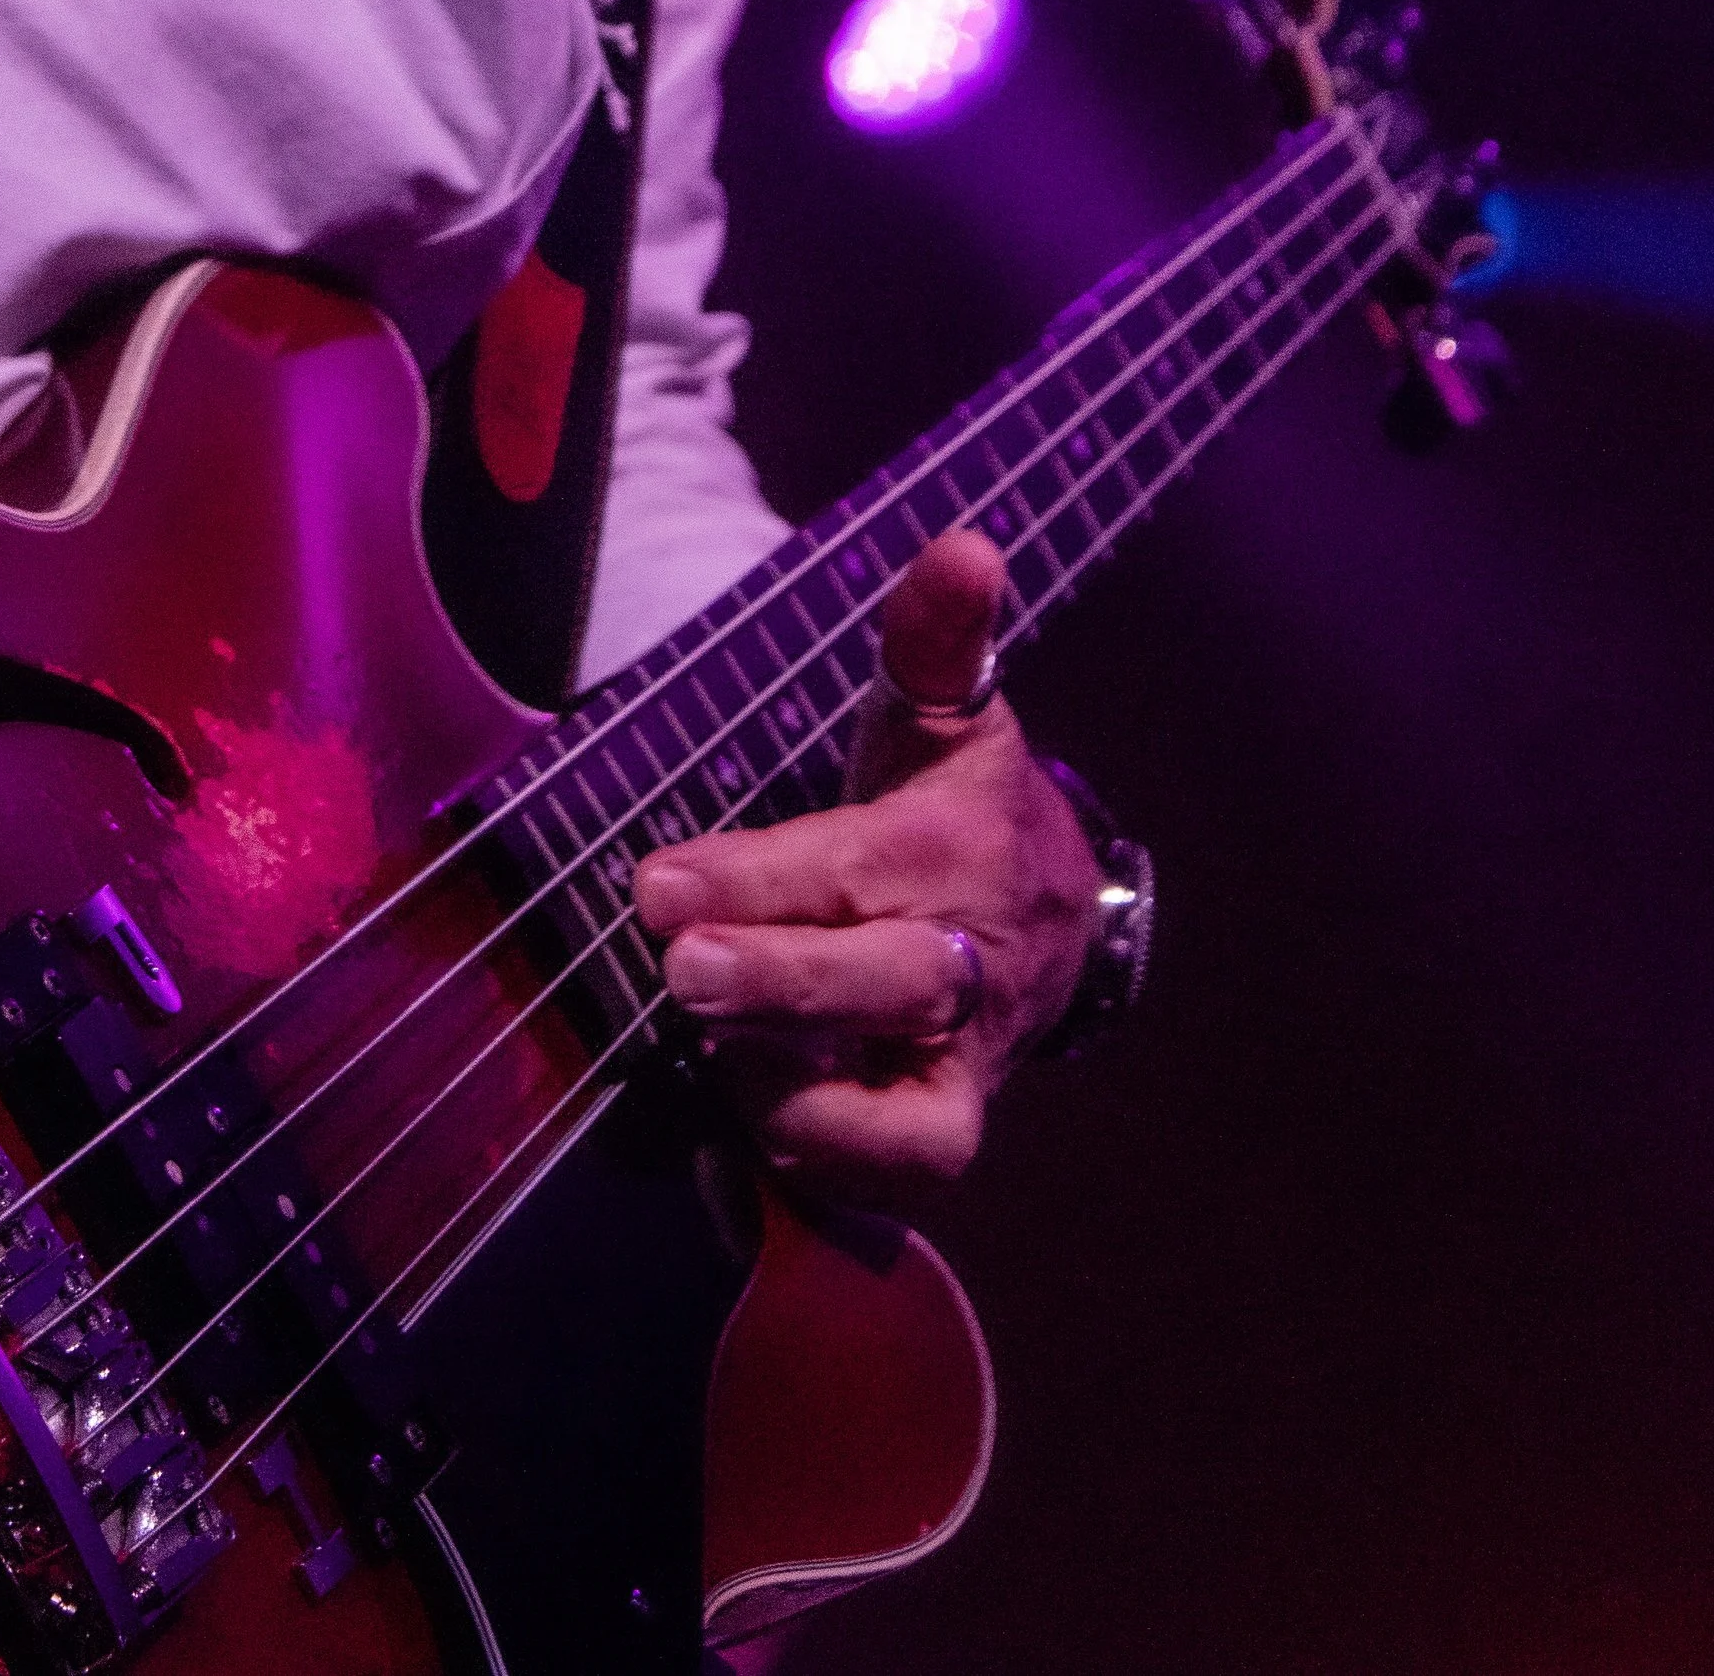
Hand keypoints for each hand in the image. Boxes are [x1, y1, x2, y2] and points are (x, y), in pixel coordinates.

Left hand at [633, 527, 1100, 1205]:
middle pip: (887, 984)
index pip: (849, 868)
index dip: (755, 882)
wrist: (1058, 925)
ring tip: (711, 1048)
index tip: (655, 885)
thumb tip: (964, 541)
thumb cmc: (958, 804)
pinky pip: (901, 1170)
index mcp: (954, 846)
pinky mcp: (946, 1131)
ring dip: (801, 1091)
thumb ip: (934, 633)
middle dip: (781, 982)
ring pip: (909, 1112)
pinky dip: (828, 1156)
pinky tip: (745, 1107)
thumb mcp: (944, 713)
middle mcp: (967, 963)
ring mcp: (964, 1059)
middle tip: (678, 968)